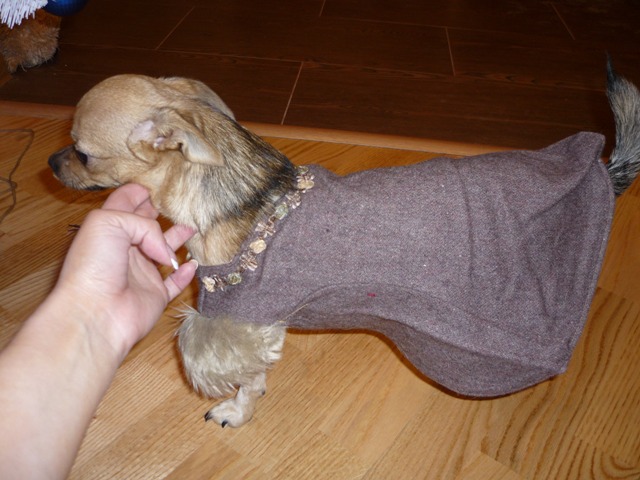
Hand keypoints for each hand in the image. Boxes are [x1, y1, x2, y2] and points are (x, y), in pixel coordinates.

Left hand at [54, 183, 196, 357]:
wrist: (95, 313)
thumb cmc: (93, 265)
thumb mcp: (110, 222)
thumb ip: (145, 224)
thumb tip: (166, 249)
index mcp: (108, 228)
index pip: (125, 202)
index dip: (141, 190)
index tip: (160, 180)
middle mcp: (125, 249)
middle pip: (148, 224)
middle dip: (163, 211)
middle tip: (182, 200)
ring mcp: (141, 273)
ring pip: (165, 251)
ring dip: (179, 238)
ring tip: (194, 226)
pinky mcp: (155, 295)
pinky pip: (175, 282)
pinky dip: (186, 273)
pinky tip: (193, 264)